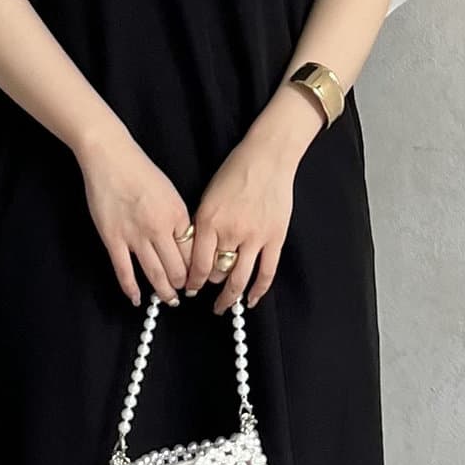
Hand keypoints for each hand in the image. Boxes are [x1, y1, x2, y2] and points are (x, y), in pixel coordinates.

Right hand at [76, 129, 191, 306]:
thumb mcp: (171, 194)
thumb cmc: (141, 171)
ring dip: (164, 292)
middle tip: (183, 293)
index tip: (197, 280)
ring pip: (155, 275)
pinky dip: (131, 289)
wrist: (110, 157)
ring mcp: (135, 236)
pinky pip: (124, 271)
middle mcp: (159, 229)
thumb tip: (184, 245)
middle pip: (178, 269)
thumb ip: (178, 220)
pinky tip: (137, 300)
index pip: (193, 254)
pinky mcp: (113, 239)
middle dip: (183, 286)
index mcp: (178, 216)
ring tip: (169, 300)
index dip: (197, 271)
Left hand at [187, 133, 297, 314]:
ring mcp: (254, 237)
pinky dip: (258, 290)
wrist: (268, 158)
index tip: (189, 289)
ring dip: (230, 297)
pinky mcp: (275, 238)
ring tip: (224, 306)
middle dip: (209, 287)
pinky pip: (266, 272)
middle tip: (205, 297)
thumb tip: (197, 253)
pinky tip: (250, 300)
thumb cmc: (235, 172)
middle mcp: (230, 232)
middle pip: (216, 272)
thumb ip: (202, 226)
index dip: (191, 281)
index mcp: (209, 221)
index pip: (196, 262)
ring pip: (240, 278)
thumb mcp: (208, 196)